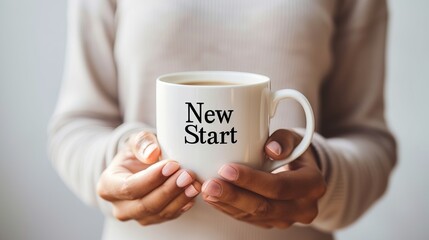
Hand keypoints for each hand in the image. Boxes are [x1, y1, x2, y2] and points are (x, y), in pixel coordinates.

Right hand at [97, 131, 200, 225]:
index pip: (130, 187)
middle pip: (146, 204)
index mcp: (108, 186)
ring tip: (194, 183)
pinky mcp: (153, 219)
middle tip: (188, 174)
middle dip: (169, 190)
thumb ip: (141, 142)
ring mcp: (136, 216)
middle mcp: (119, 207)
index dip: (153, 178)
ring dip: (180, 198)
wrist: (140, 165)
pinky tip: (192, 191)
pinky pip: (169, 216)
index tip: (172, 164)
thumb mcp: (135, 141)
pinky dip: (183, 204)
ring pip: (159, 213)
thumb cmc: (136, 153)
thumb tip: (151, 153)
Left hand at [201, 129, 325, 228]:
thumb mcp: (294, 138)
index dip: (251, 180)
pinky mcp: (271, 222)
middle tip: (210, 185)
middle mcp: (303, 208)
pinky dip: (228, 208)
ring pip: (253, 216)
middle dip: (233, 196)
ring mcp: (287, 219)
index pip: (279, 186)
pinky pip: (247, 219)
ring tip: (206, 190)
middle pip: (264, 207)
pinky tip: (213, 197)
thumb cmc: (295, 151)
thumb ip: (284, 139)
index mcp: (312, 185)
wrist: (302, 171)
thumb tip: (271, 149)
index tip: (227, 169)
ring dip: (226, 204)